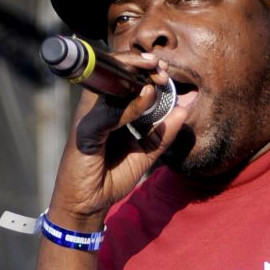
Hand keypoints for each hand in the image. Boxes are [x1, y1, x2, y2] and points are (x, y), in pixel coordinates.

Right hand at [48, 52, 188, 226]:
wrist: (90, 204)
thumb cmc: (111, 176)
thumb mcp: (146, 153)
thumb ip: (164, 132)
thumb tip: (185, 108)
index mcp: (109, 111)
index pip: (124, 81)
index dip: (144, 71)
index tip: (165, 71)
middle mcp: (96, 109)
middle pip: (114, 75)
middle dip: (140, 66)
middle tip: (162, 68)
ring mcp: (88, 118)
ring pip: (110, 86)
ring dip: (135, 76)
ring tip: (158, 74)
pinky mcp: (84, 132)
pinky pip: (109, 114)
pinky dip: (131, 106)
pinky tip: (148, 96)